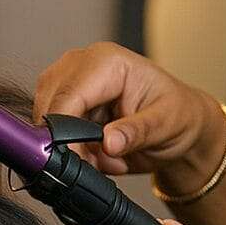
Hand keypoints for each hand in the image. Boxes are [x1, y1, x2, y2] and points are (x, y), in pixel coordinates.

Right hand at [33, 42, 221, 179]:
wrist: (179, 125)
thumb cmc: (177, 116)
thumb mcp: (165, 125)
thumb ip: (135, 133)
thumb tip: (108, 142)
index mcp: (108, 62)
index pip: (68, 95)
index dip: (64, 132)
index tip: (77, 161)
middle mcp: (83, 66)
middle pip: (48, 109)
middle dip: (69, 144)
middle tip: (100, 162)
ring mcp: (69, 83)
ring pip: (46, 125)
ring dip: (73, 149)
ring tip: (106, 155)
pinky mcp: (63, 102)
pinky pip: (52, 135)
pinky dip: (73, 151)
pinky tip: (98, 152)